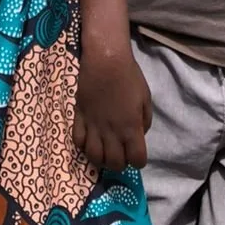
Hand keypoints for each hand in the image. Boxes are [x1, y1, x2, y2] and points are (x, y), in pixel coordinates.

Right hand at [73, 46, 151, 170]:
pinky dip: (84, 146)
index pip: (137, 160)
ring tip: (104, 151)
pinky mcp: (79, 118)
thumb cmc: (129, 76)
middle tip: (119, 153)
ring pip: (94, 157)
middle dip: (119, 163)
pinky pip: (78, 141)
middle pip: (114, 164)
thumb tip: (138, 135)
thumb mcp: (146, 98)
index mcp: (131, 128)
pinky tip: (89, 140)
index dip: (138, 160)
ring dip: (101, 159)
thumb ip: (145, 121)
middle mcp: (112, 133)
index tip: (136, 153)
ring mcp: (93, 127)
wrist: (105, 60)